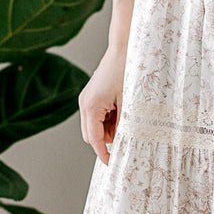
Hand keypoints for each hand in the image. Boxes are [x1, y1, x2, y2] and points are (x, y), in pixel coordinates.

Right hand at [79, 44, 126, 163]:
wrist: (123, 49)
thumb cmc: (126, 72)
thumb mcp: (129, 102)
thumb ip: (124, 124)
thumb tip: (125, 143)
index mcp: (91, 107)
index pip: (94, 139)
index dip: (103, 154)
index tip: (113, 164)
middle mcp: (85, 104)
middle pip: (91, 135)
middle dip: (107, 140)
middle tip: (126, 136)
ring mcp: (86, 100)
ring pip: (94, 127)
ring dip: (109, 129)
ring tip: (125, 117)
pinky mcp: (91, 96)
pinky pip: (97, 116)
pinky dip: (108, 119)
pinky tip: (121, 110)